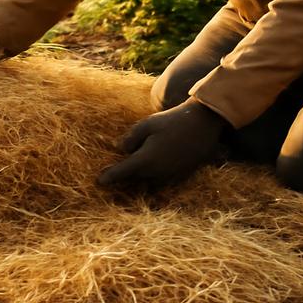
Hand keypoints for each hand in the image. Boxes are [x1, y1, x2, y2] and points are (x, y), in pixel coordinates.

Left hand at [97, 98, 226, 189]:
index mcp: (146, 159)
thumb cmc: (173, 120)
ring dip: (139, 179)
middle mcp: (157, 172)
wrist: (204, 124)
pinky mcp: (182, 175)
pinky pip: (163, 181)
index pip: (122, 172)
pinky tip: (153, 168)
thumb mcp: (147, 123)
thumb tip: (120, 149)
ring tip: (133, 171)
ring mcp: (171, 175)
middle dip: (123, 178)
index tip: (99, 181)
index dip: (109, 177)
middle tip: (111, 175)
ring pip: (149, 182)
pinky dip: (154, 178)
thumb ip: (131, 138)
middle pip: (134, 179)